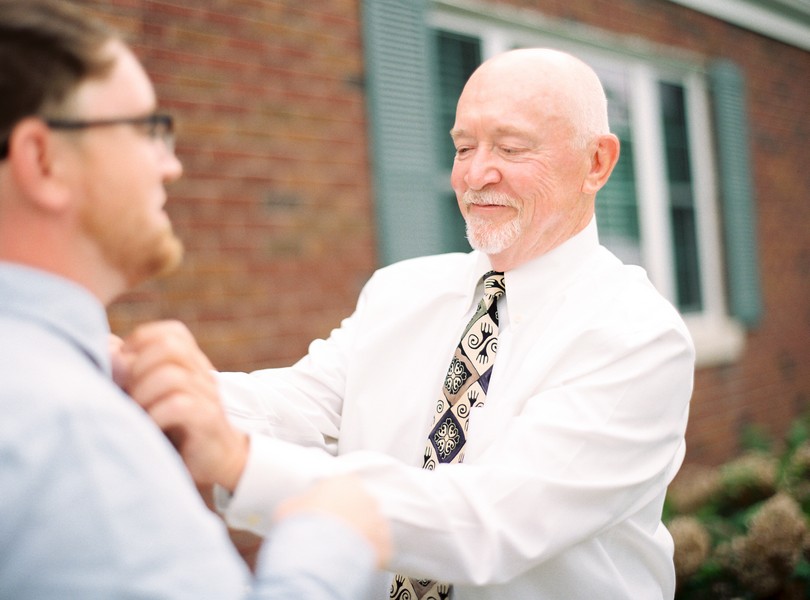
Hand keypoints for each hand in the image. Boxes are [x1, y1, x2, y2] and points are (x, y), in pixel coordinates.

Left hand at [117, 320, 248, 490]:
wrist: (219, 462)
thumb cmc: (177, 430)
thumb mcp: (153, 398)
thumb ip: (132, 374)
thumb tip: (106, 349)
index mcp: (192, 364)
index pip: (173, 332)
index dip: (142, 341)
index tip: (125, 367)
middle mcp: (202, 374)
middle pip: (170, 346)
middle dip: (137, 367)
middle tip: (128, 393)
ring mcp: (208, 396)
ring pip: (171, 375)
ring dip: (143, 393)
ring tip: (136, 413)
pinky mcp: (209, 420)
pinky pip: (180, 405)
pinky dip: (155, 415)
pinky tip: (149, 427)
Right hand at [274, 476, 391, 568]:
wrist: (317, 556)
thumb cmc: (301, 526)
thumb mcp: (288, 507)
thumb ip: (299, 503)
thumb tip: (298, 508)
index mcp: (344, 482)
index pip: (341, 487)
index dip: (330, 501)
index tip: (322, 513)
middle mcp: (366, 498)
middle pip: (359, 505)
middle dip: (348, 517)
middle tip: (330, 533)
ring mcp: (378, 521)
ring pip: (371, 526)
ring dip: (359, 535)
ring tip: (340, 550)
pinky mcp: (384, 546)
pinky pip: (378, 549)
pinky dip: (368, 555)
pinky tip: (352, 562)